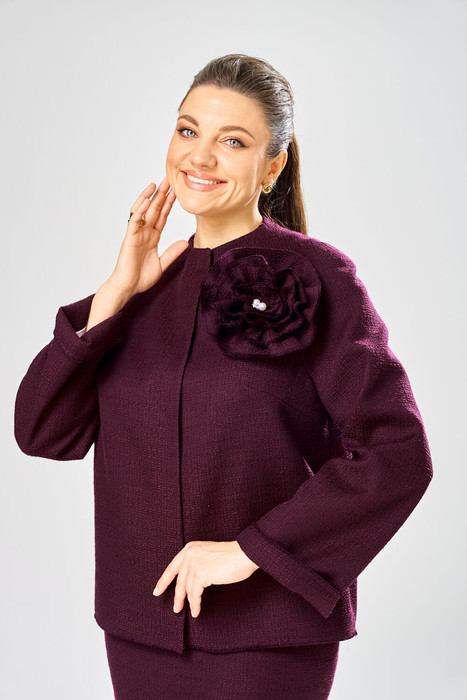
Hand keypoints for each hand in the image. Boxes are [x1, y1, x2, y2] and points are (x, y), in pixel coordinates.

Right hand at [106, 177, 187, 297]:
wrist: (127, 287)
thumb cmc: (140, 277)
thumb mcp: (162, 264)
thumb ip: (172, 253)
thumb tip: (185, 243)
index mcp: (152, 238)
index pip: (162, 217)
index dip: (169, 205)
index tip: (177, 192)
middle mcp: (144, 233)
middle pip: (154, 210)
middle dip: (161, 195)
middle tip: (169, 180)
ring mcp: (136, 234)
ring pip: (143, 211)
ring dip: (149, 198)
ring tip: (156, 184)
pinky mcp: (129, 238)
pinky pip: (134, 221)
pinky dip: (139, 210)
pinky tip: (146, 200)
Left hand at [152, 540, 259, 617]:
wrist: (245, 554)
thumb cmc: (231, 556)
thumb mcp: (208, 554)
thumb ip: (196, 562)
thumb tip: (189, 583)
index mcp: (190, 548)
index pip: (172, 567)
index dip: (164, 581)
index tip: (157, 591)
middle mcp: (189, 554)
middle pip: (179, 581)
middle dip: (177, 597)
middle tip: (176, 609)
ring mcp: (194, 563)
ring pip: (187, 589)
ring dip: (189, 602)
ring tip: (191, 611)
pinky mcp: (201, 574)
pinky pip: (195, 594)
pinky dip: (195, 604)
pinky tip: (197, 611)